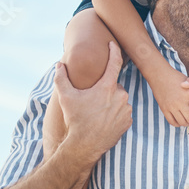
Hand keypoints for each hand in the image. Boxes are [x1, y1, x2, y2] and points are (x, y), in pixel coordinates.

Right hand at [55, 42, 132, 162]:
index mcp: (107, 87)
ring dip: (110, 102)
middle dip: (105, 90)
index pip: (115, 63)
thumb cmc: (75, 119)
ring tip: (97, 113)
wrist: (84, 145)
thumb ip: (61, 78)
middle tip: (92, 101)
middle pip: (114, 86)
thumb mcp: (65, 97)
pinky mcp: (128, 121)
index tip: (112, 43)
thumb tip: (60, 64)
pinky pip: (123, 112)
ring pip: (119, 99)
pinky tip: (104, 120)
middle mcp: (120, 96)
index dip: (114, 51)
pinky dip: (115, 113)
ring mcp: (126, 109)